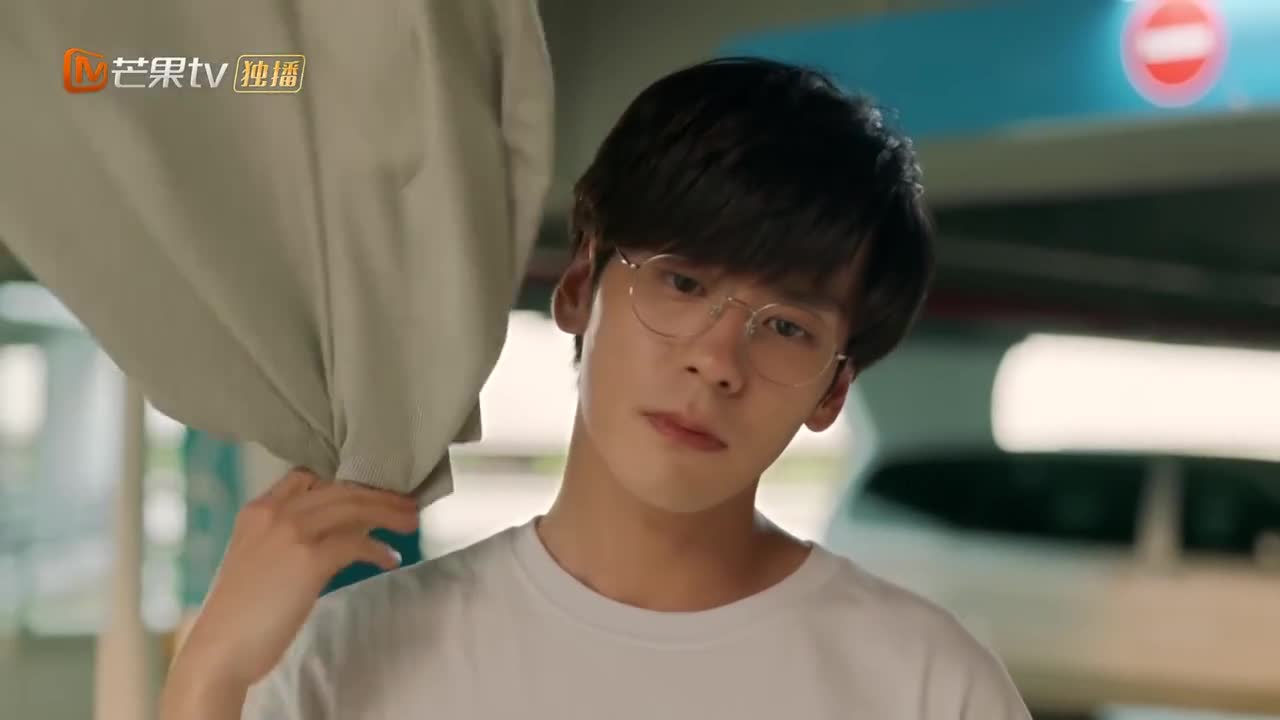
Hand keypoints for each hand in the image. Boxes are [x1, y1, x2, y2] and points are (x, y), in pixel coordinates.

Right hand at [167, 468, 419, 692]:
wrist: (220, 649)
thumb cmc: (241, 613)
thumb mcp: (259, 559)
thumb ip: (290, 538)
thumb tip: (344, 531)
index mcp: (257, 510)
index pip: (305, 476)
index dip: (343, 482)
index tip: (370, 492)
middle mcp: (274, 513)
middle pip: (339, 489)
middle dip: (378, 496)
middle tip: (407, 505)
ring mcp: (291, 533)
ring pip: (353, 507)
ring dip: (388, 514)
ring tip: (410, 523)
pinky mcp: (308, 559)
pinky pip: (356, 543)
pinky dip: (379, 550)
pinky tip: (390, 560)